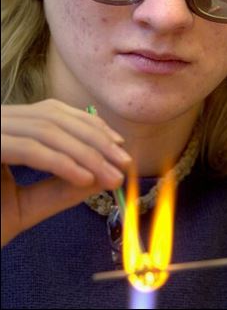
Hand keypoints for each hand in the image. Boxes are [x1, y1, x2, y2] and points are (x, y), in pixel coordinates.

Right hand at [1, 99, 131, 247]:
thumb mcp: (25, 204)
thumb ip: (58, 189)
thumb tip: (101, 176)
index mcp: (8, 126)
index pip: (55, 113)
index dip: (91, 126)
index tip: (119, 145)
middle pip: (55, 117)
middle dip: (95, 139)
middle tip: (123, 162)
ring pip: (46, 129)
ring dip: (86, 153)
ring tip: (110, 175)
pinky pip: (29, 148)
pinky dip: (61, 162)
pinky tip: (85, 179)